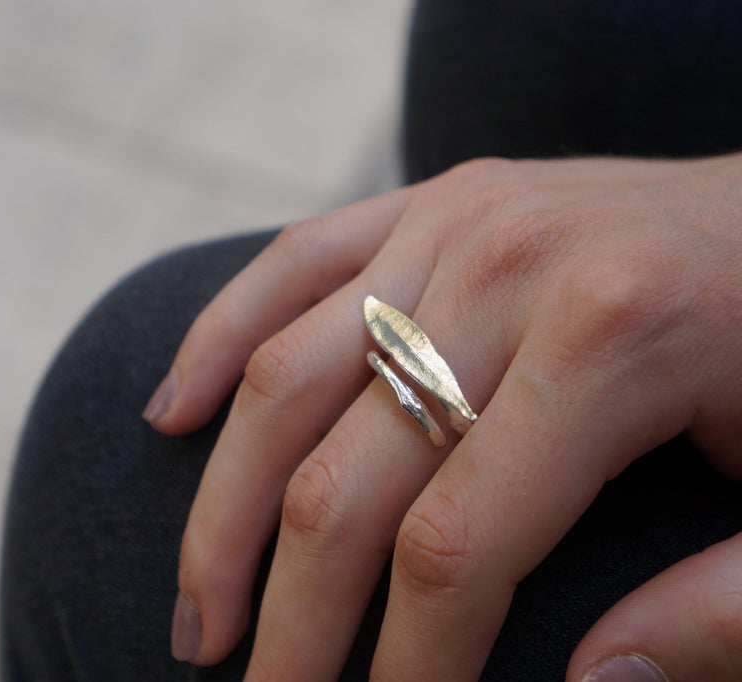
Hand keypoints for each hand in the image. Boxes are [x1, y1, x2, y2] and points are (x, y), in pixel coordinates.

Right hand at [144, 155, 741, 680]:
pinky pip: (290, 265)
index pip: (454, 547)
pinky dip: (217, 340)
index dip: (404, 668)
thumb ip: (727, 615)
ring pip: (285, 378)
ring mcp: (454, 218)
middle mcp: (510, 261)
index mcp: (618, 336)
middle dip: (289, 618)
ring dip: (222, 509)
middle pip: (343, 476)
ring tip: (196, 613)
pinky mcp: (430, 198)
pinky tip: (169, 415)